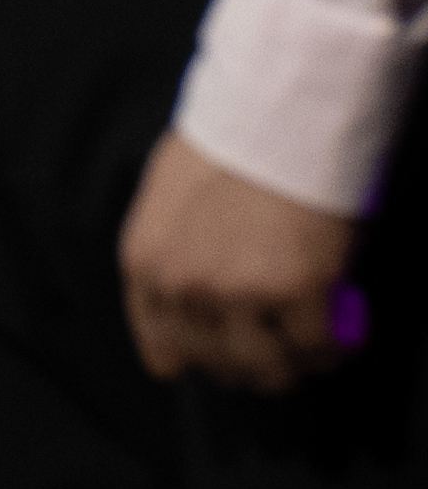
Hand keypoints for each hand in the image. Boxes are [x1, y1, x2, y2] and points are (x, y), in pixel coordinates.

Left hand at [129, 130, 376, 393]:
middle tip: (281, 350)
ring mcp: (238, 294)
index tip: (222, 359)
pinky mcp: (296, 293)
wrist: (273, 118)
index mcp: (145, 262)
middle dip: (253, 366)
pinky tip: (344, 332)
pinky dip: (335, 348)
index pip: (161, 346)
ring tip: (314, 346)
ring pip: (271, 370)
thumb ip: (172, 249)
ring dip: (296, 364)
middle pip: (220, 366)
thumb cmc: (225, 145)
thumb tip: (188, 289)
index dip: (197, 359)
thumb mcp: (166, 198)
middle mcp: (183, 286)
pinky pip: (319, 349)